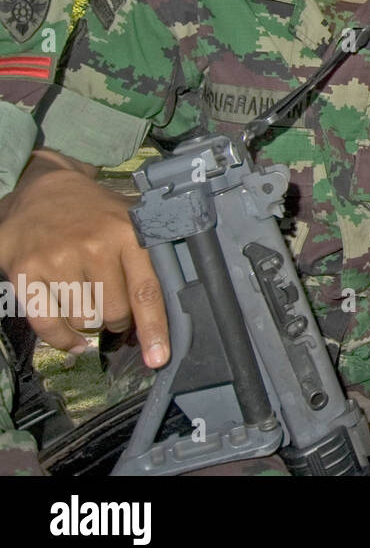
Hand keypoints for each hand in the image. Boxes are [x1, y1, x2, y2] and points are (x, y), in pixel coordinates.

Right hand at [0, 166, 168, 366]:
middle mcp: (94, 245)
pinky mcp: (26, 270)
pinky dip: (61, 339)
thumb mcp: (132, 222)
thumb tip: (165, 314)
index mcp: (128, 234)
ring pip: (83, 321)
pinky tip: (73, 340)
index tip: (158, 358)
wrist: (44, 189)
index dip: (153, 329)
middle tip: (112, 304)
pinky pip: (47, 323)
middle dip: (117, 319)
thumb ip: (150, 261)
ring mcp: (58, 258)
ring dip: (88, 322)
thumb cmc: (96, 214)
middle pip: (113, 313)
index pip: (146, 292)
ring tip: (87, 298)